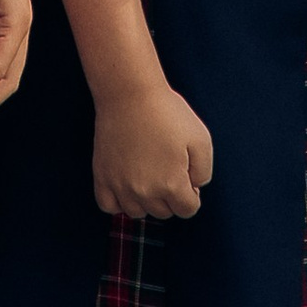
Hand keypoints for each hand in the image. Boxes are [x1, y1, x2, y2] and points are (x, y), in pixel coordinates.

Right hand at [91, 75, 212, 221]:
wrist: (130, 93)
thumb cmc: (167, 113)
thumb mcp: (202, 139)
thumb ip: (204, 172)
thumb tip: (194, 187)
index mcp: (172, 185)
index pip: (188, 210)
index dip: (192, 193)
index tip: (186, 173)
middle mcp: (145, 192)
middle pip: (163, 213)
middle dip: (170, 196)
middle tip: (167, 168)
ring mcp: (120, 186)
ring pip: (137, 212)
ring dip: (146, 201)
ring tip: (148, 174)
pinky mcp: (102, 176)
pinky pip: (109, 206)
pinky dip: (119, 202)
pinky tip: (126, 186)